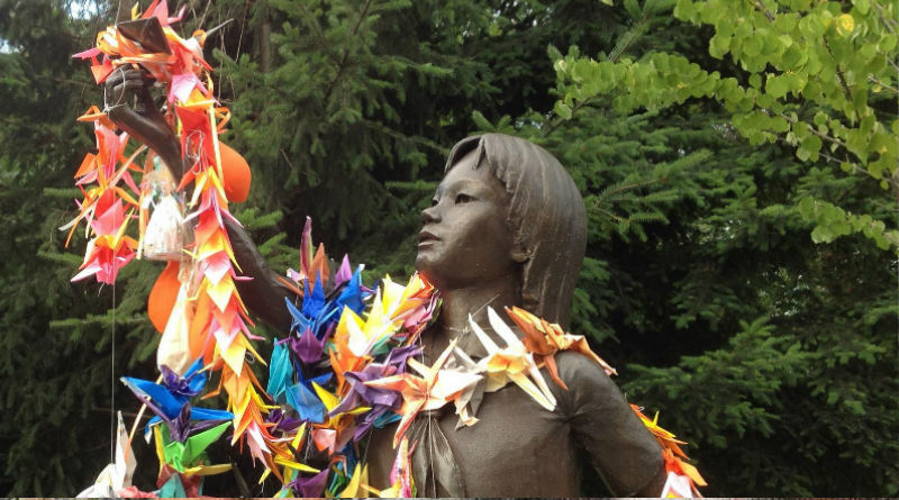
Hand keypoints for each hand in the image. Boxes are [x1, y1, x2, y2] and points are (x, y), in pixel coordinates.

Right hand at [105, 66, 184, 180]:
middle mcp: (110, 110)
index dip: (124, 73)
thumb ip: (140, 89)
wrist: (163, 140)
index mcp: (115, 108)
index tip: (139, 69)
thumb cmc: (156, 124)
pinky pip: (120, 89)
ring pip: (113, 83)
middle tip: (142, 71)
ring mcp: (113, 112)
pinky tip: (142, 84)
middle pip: (109, 82)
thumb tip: (137, 73)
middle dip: (125, 72)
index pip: (111, 84)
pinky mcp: (119, 112)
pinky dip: (131, 83)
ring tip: (144, 78)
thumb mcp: (146, 101)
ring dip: (130, 77)